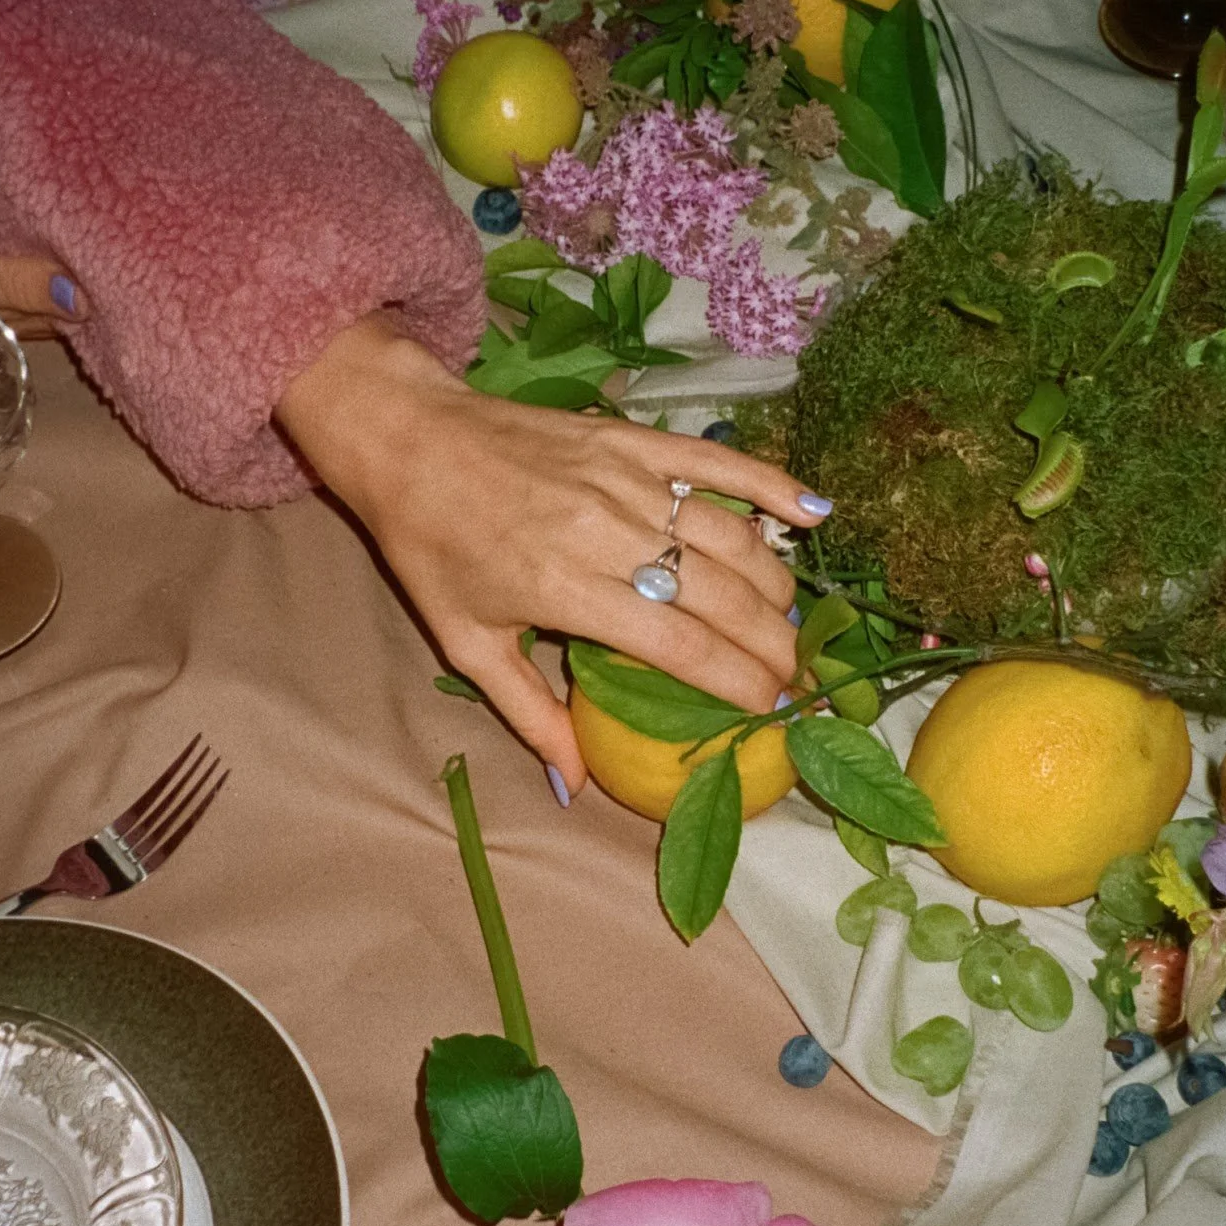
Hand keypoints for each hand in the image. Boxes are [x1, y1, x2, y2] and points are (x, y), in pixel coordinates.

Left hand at [279, 315, 830, 795]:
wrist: (409, 442)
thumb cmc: (433, 549)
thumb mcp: (467, 644)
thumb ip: (529, 713)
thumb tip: (575, 786)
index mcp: (568, 592)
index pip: (682, 646)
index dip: (739, 681)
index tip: (771, 709)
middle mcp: (609, 535)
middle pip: (722, 597)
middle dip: (773, 645)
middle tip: (794, 679)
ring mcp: (628, 480)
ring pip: (732, 539)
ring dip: (775, 586)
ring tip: (791, 625)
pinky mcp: (634, 440)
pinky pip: (719, 464)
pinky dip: (772, 488)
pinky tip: (815, 518)